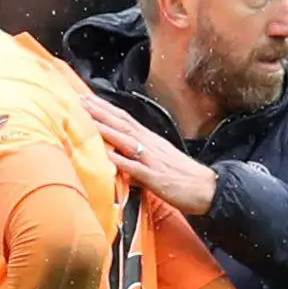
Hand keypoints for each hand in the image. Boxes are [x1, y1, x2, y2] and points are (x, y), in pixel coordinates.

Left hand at [82, 95, 218, 214]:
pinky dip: (122, 162)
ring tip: (87, 120)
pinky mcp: (157, 179)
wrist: (208, 190)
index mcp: (150, 141)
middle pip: (122, 124)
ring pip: (126, 141)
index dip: (105, 108)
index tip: (86, 98)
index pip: (124, 119)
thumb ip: (138, 159)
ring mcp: (153, 161)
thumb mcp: (159, 163)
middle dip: (100, 112)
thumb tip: (119, 160)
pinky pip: (137, 169)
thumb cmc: (184, 178)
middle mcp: (150, 146)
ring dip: (106, 130)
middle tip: (79, 100)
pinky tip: (108, 157)